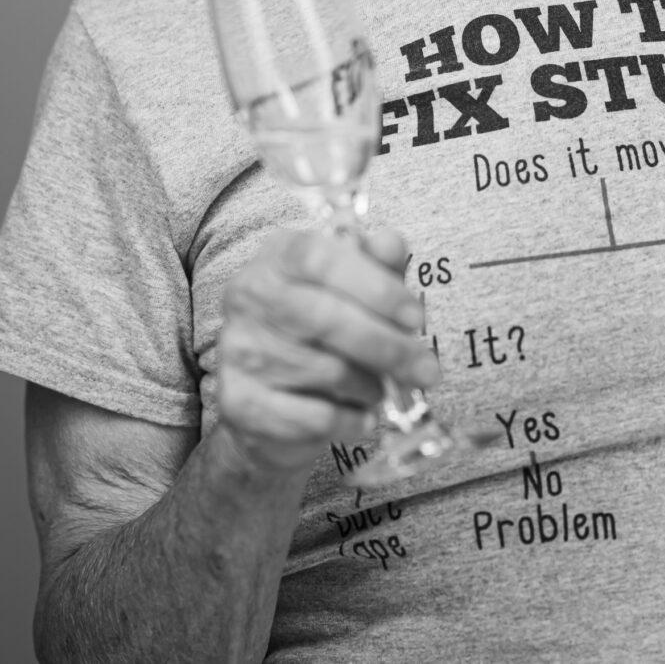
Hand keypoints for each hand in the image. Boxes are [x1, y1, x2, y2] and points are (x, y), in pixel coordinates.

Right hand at [205, 220, 440, 477]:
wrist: (274, 404)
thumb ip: (378, 264)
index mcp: (278, 257)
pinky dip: (349, 421)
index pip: (319, 258)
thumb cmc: (325, 334)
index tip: (415, 316)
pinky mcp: (239, 403)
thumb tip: (390, 244)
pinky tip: (360, 417)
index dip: (373, 286)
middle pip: (325, 318)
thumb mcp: (358, 290)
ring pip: (326, 370)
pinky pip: (313, 416)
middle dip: (388, 347)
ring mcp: (237, 350)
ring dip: (369, 386)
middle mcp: (248, 296)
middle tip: (427, 370)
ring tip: (377, 388)